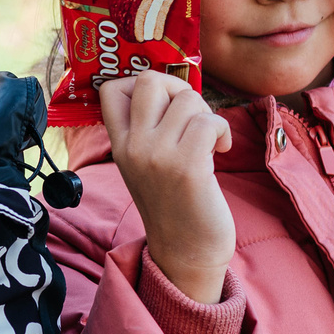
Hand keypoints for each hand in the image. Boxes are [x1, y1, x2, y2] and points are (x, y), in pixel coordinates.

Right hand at [98, 72, 233, 305]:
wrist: (185, 253)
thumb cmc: (174, 206)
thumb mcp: (145, 166)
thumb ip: (147, 132)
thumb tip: (171, 90)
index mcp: (119, 145)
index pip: (110, 89)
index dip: (140, 83)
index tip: (164, 104)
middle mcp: (133, 147)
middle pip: (148, 80)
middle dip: (178, 89)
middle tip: (191, 116)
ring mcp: (157, 156)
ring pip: (187, 99)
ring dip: (206, 115)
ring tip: (209, 140)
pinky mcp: (187, 166)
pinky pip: (209, 121)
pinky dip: (222, 130)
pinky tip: (221, 150)